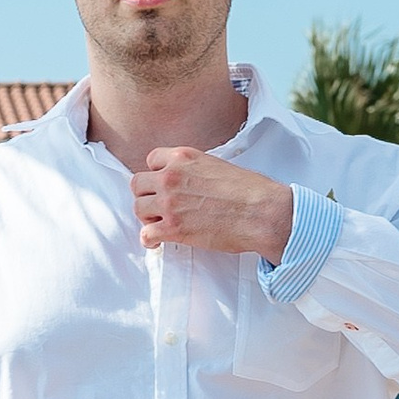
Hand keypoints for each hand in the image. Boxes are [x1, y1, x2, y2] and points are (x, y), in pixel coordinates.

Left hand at [133, 146, 295, 260]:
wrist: (261, 213)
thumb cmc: (249, 191)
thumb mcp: (217, 165)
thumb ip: (195, 170)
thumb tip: (190, 182)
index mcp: (182, 157)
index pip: (151, 160)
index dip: (156, 174)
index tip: (164, 185)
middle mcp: (170, 177)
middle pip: (138, 184)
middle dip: (147, 195)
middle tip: (158, 206)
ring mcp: (169, 203)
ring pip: (138, 208)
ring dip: (148, 217)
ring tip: (161, 223)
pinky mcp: (172, 228)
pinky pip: (145, 234)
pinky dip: (149, 239)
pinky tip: (158, 241)